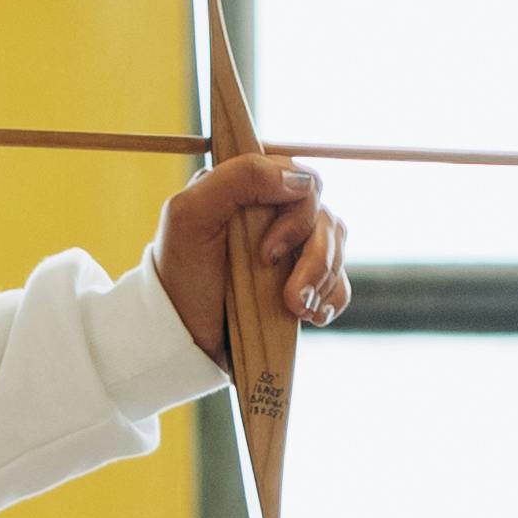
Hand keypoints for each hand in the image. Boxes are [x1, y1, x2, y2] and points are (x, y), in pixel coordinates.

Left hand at [159, 149, 345, 360]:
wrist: (183, 338)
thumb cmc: (179, 275)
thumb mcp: (190, 215)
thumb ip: (238, 179)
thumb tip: (299, 180)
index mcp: (250, 188)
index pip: (303, 182)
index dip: (296, 217)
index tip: (266, 255)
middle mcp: (274, 212)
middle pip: (325, 216)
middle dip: (315, 258)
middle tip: (289, 295)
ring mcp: (290, 248)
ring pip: (336, 246)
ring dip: (323, 280)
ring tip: (296, 309)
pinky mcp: (301, 281)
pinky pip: (338, 280)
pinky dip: (331, 297)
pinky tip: (310, 315)